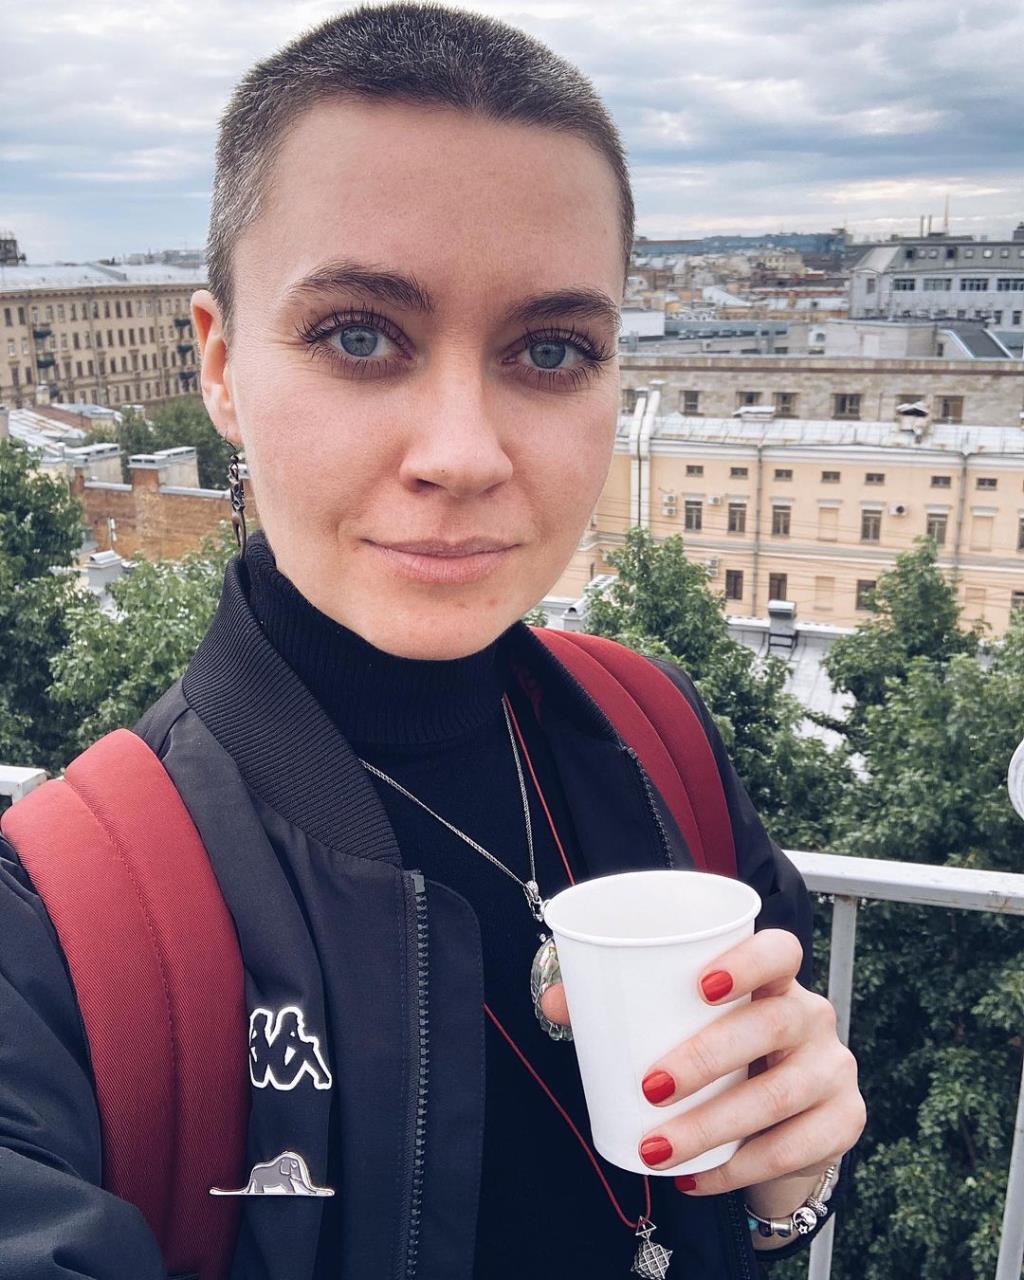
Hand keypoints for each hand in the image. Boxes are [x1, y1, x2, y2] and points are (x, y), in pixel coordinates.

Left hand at [539, 927, 864, 1200]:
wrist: (786, 1117)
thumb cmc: (724, 1052)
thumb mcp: (684, 1025)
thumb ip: (622, 1006)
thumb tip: (556, 1002)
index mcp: (775, 980)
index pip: (779, 951)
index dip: (747, 961)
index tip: (700, 985)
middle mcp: (812, 1017)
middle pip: (772, 1025)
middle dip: (706, 1058)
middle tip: (649, 1085)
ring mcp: (834, 1070)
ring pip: (779, 1096)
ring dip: (711, 1126)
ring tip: (656, 1146)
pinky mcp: (844, 1122)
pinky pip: (794, 1148)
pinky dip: (738, 1168)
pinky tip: (696, 1178)